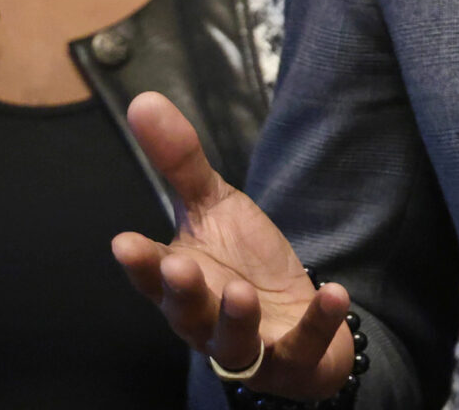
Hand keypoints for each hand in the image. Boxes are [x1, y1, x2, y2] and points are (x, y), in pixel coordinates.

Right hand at [112, 92, 357, 398]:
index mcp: (181, 284)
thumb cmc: (240, 264)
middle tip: (179, 266)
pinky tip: (334, 293)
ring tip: (242, 291)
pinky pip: (305, 345)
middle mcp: (206, 321)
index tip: (124, 242)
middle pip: (186, 314)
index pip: (152, 277)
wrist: (293, 319)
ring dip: (236, 319)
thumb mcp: (213, 208)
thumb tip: (143, 101)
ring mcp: (249, 345)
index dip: (140, 264)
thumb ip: (179, 162)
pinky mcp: (294, 357)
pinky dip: (319, 323)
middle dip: (182, 293)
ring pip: (234, 343)